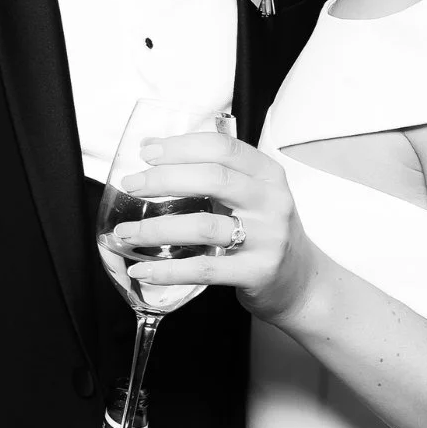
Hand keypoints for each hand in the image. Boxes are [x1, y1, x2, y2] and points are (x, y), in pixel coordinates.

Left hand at [115, 131, 317, 325]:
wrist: (300, 281)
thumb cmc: (264, 231)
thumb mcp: (253, 194)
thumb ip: (215, 173)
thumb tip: (155, 151)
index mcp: (268, 174)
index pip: (223, 147)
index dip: (182, 146)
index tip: (148, 152)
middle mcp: (271, 202)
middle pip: (213, 178)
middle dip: (164, 179)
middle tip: (132, 184)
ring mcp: (267, 238)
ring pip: (204, 226)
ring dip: (157, 228)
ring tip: (126, 232)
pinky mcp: (257, 272)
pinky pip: (205, 269)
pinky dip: (169, 270)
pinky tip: (142, 270)